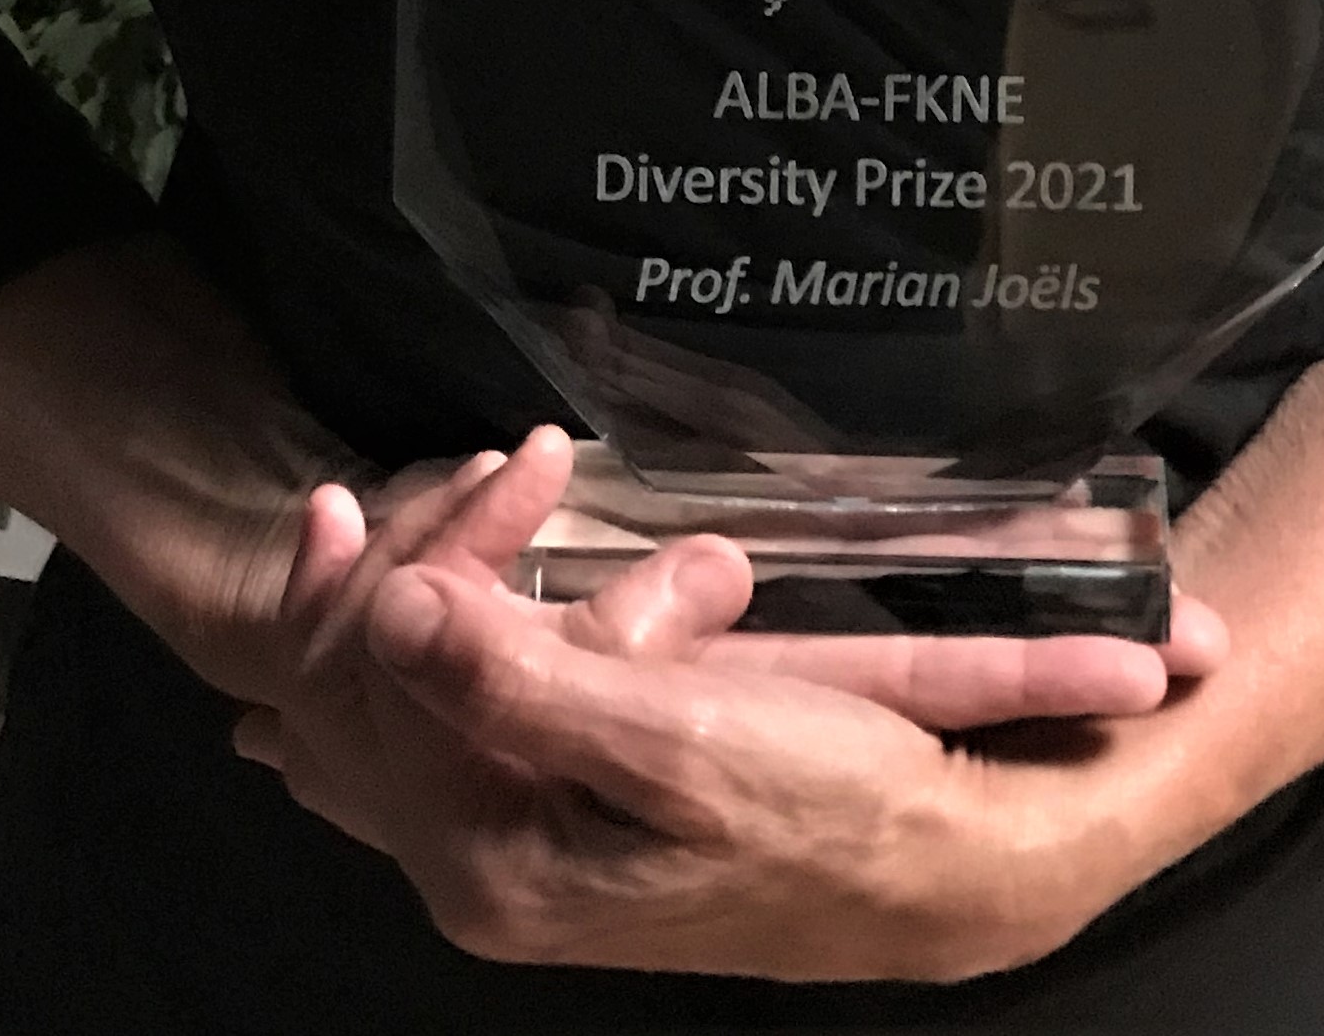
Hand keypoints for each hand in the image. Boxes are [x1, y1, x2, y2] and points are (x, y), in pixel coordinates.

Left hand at [228, 427, 1225, 981]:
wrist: (946, 866)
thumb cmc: (824, 804)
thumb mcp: (680, 741)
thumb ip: (522, 683)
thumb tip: (387, 607)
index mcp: (494, 865)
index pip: (380, 686)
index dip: (422, 553)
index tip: (514, 453)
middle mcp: (484, 870)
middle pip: (376, 686)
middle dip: (452, 547)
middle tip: (531, 459)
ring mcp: (520, 845)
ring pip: (428, 679)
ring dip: (495, 567)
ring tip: (613, 520)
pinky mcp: (566, 809)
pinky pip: (475, 700)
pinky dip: (492, 612)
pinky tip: (497, 538)